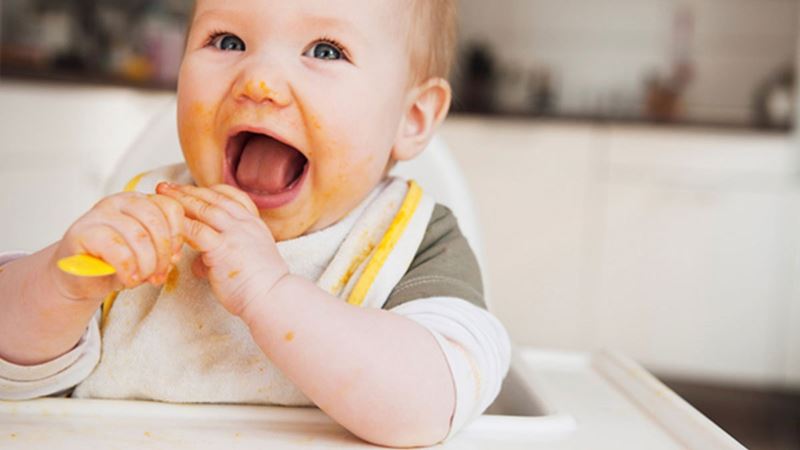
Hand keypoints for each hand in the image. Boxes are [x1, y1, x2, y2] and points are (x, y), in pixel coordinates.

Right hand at [52, 192, 184, 301]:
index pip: (169, 207)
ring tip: (141, 278)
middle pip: (155, 221)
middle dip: (163, 254)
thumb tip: (174, 257)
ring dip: (146, 264)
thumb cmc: (114, 264)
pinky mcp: (82, 233)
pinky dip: (128, 269)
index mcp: (139, 202)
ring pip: (138, 235)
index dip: (177, 235)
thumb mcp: (147, 255)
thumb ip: (162, 251)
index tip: (174, 257)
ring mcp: (99, 215)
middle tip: (158, 275)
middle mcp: (119, 202)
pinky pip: (117, 249)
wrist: (78, 278)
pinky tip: (127, 279)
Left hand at [156, 183, 288, 315]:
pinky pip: (196, 230)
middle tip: (168, 186)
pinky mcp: (222, 248)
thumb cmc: (261, 287)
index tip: (193, 189)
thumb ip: (221, 256)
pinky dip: (180, 224)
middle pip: (214, 198)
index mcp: (254, 225)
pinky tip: (167, 222)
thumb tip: (201, 263)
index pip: (232, 197)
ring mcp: (235, 234)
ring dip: (181, 199)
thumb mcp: (246, 262)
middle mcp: (245, 224)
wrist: (273, 297)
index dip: (210, 191)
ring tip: (162, 194)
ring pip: (204, 208)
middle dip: (188, 190)